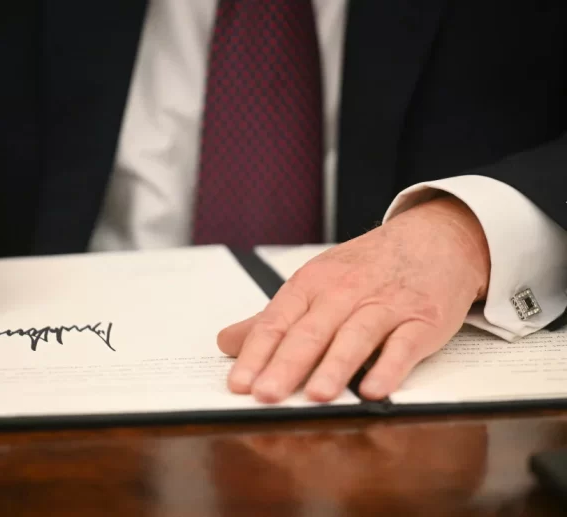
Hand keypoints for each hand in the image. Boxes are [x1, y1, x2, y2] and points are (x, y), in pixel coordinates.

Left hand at [217, 195, 490, 401]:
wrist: (434, 238)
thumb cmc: (366, 267)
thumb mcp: (315, 282)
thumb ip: (273, 318)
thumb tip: (227, 343)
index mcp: (312, 284)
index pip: (276, 322)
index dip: (255, 354)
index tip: (238, 384)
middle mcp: (344, 293)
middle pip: (310, 332)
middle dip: (286, 364)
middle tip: (266, 395)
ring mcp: (385, 306)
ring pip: (355, 337)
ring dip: (335, 367)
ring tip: (316, 395)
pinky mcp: (421, 320)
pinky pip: (404, 346)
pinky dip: (390, 368)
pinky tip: (374, 391)